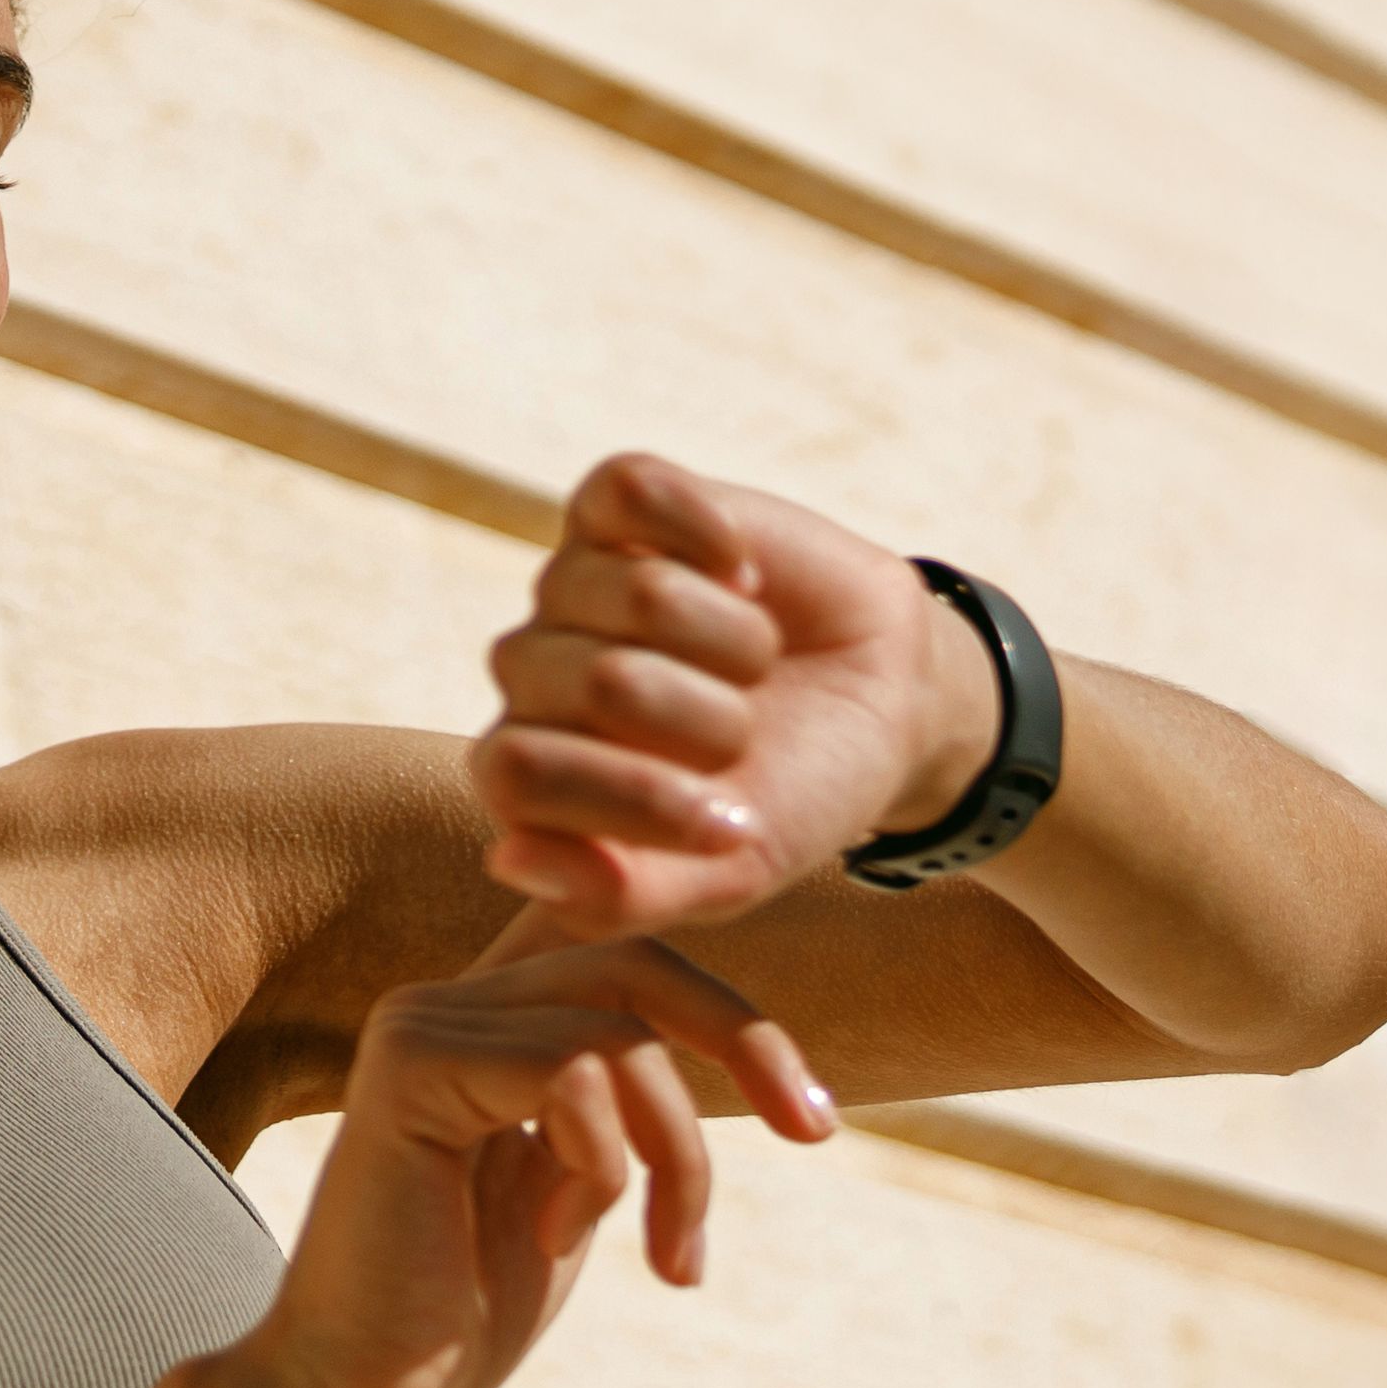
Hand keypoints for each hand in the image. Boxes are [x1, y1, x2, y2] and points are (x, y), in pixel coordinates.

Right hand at [211, 931, 836, 1387]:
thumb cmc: (466, 1312)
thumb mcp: (581, 1188)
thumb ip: (628, 1106)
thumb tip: (755, 1049)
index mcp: (490, 1023)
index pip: (628, 957)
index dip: (729, 1010)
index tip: (810, 1117)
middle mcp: (450, 1002)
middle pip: (637, 960)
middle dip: (746, 1040)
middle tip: (814, 1130)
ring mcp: (424, 1024)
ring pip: (620, 1032)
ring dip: (677, 1156)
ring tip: (667, 1253)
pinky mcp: (410, 1066)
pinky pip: (572, 1070)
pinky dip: (601, 1166)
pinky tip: (553, 1236)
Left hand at [474, 454, 989, 939]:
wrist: (878, 702)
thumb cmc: (787, 797)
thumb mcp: (725, 875)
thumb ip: (617, 897)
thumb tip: (509, 859)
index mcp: (528, 775)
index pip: (516, 774)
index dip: (636, 796)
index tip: (733, 820)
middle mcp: (532, 674)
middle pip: (597, 680)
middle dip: (708, 719)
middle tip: (747, 731)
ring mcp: (570, 582)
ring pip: (642, 591)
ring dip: (734, 638)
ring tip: (754, 661)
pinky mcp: (617, 506)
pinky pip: (636, 490)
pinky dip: (712, 537)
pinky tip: (743, 572)